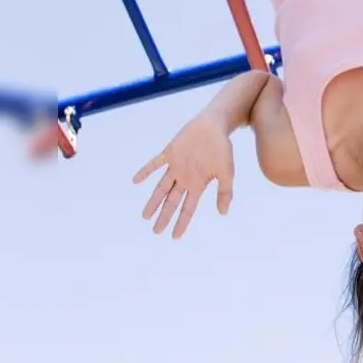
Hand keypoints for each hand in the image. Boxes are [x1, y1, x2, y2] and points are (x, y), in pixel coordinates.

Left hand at [133, 113, 234, 239]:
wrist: (215, 125)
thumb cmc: (222, 148)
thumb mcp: (227, 173)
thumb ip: (225, 192)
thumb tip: (223, 213)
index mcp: (198, 185)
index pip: (188, 209)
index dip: (181, 223)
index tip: (175, 237)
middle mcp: (185, 178)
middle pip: (172, 202)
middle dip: (164, 216)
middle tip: (156, 231)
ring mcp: (176, 166)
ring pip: (161, 187)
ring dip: (154, 201)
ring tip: (145, 216)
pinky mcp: (170, 152)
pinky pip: (155, 163)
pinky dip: (146, 171)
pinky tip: (136, 181)